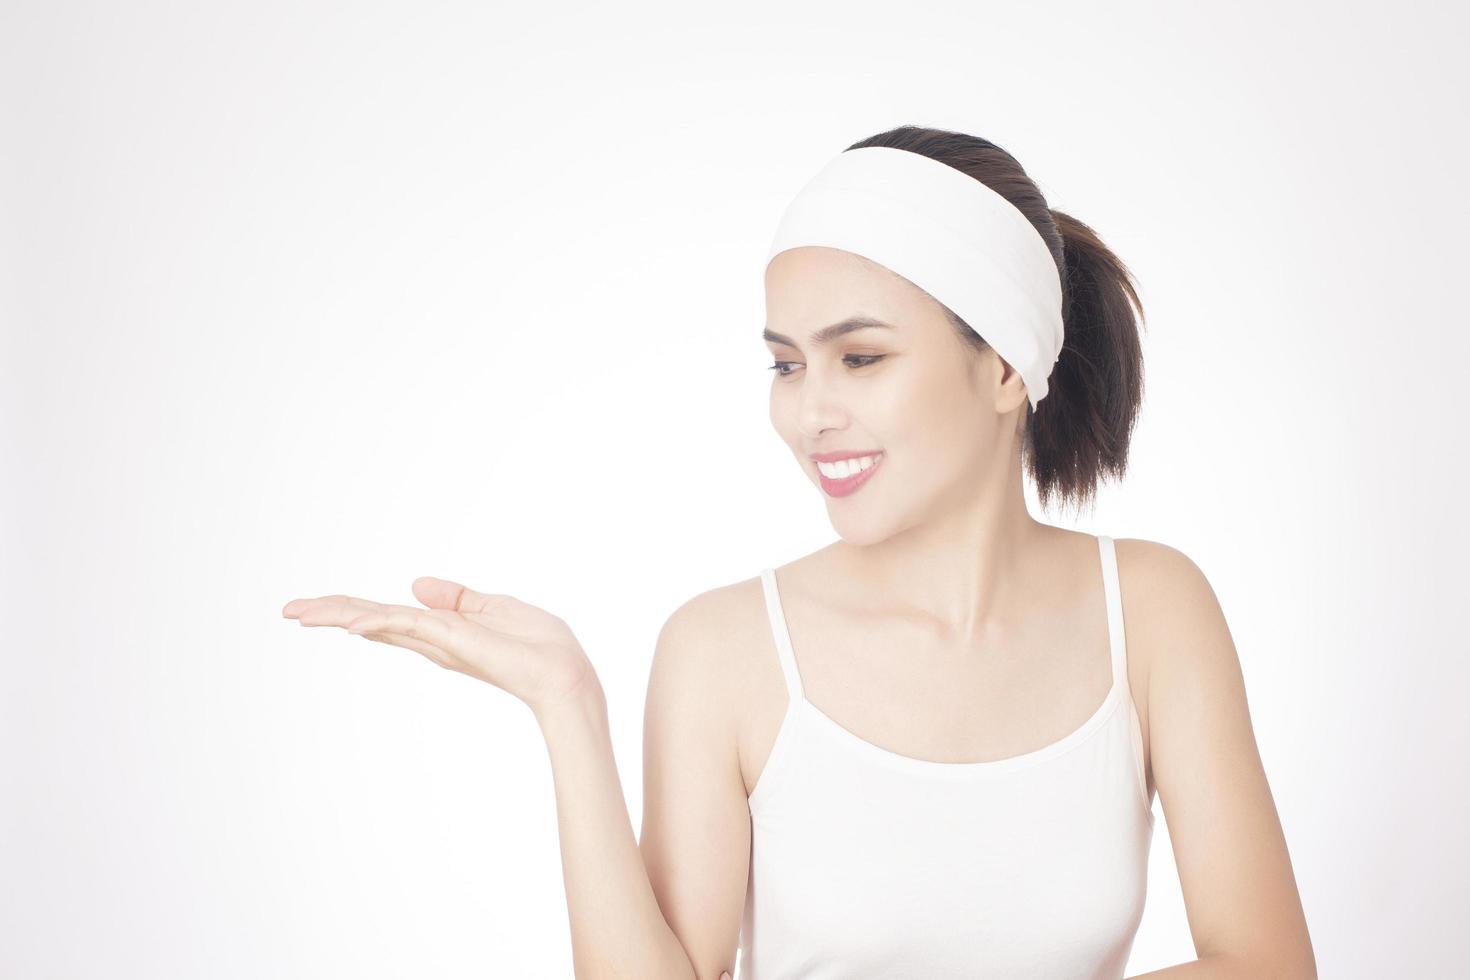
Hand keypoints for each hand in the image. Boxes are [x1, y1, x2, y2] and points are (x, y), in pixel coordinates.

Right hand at [281, 577, 601, 715]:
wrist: (566, 674)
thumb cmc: (543, 647)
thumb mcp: (496, 608)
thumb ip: (457, 597)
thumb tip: (415, 583)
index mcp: (443, 632)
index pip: (389, 617)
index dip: (353, 609)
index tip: (317, 608)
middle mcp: (433, 641)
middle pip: (371, 621)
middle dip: (330, 613)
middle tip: (287, 610)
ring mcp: (440, 642)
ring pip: (378, 622)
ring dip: (338, 614)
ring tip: (298, 612)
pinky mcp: (452, 641)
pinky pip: (407, 625)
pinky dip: (377, 622)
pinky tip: (348, 622)